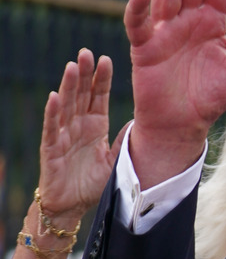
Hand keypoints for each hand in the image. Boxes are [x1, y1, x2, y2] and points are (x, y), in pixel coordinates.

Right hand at [37, 49, 124, 221]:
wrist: (73, 207)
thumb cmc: (94, 183)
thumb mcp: (118, 159)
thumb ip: (126, 141)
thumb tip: (143, 121)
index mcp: (95, 126)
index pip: (98, 97)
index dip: (101, 79)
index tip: (106, 59)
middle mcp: (79, 126)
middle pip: (81, 95)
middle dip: (84, 74)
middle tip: (86, 51)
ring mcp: (63, 136)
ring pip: (66, 106)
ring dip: (69, 86)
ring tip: (73, 66)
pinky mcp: (51, 150)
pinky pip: (51, 129)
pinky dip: (52, 113)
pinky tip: (54, 96)